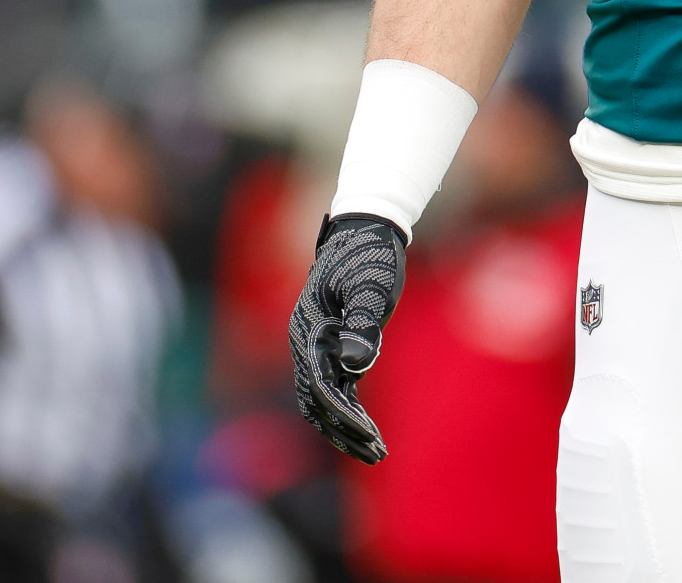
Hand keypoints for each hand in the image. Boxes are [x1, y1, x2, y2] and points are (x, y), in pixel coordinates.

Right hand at [289, 213, 406, 461]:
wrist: (364, 227)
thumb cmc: (370, 255)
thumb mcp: (372, 288)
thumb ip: (363, 325)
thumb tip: (354, 366)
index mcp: (310, 330)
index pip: (322, 386)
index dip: (345, 416)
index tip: (370, 437)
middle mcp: (304, 341)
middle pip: (317, 401)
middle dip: (345, 431)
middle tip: (377, 454)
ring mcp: (313, 344)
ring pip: (321, 398)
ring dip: (344, 427)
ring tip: (374, 451)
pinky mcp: (327, 343)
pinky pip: (331, 385)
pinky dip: (347, 408)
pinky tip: (366, 426)